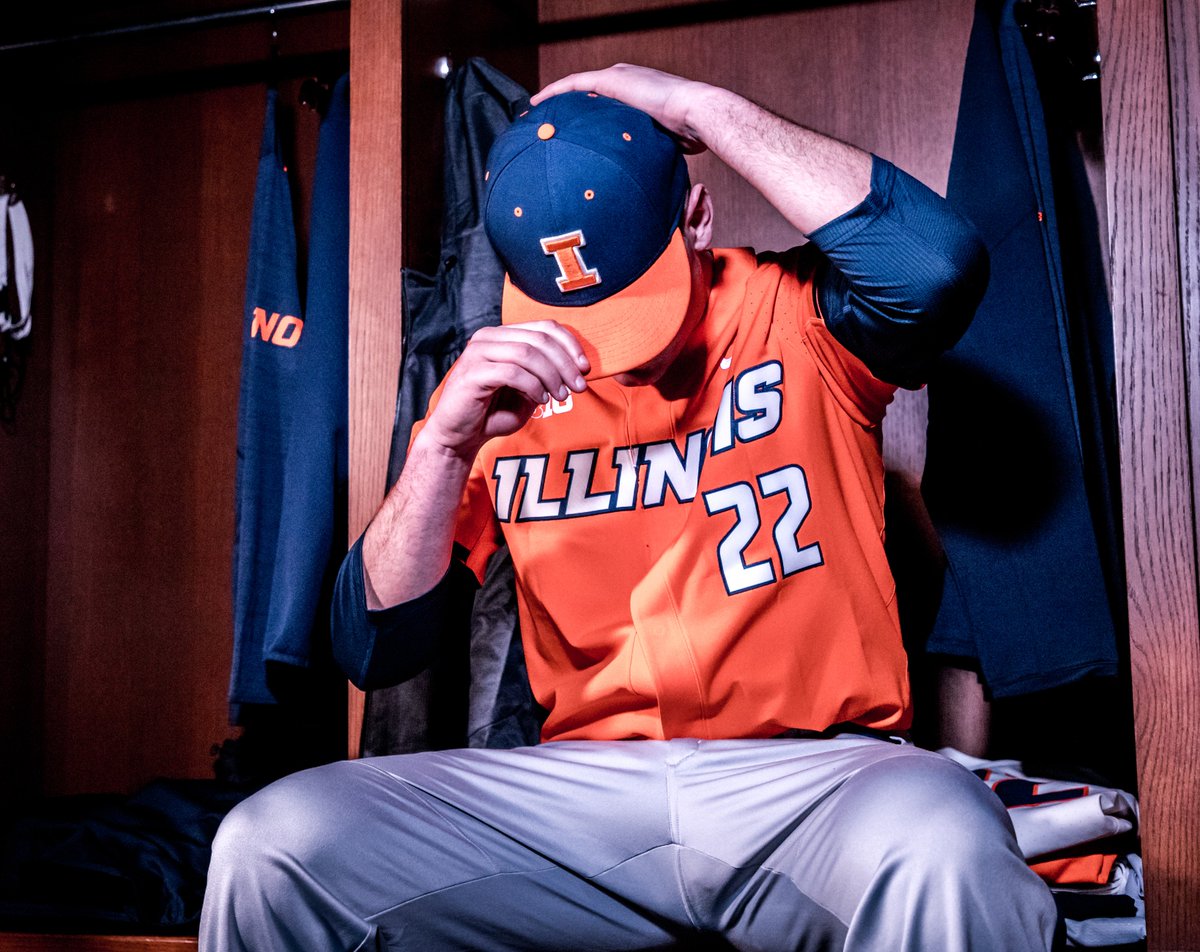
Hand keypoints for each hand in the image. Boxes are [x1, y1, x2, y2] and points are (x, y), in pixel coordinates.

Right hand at [420, 321, 589, 460]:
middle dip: (565, 363)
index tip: (585, 369)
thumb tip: (577, 367)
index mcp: (503, 335)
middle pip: (539, 339)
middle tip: (578, 387)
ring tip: (560, 397)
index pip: (545, 327)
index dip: (570, 345)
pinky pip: (512, 372)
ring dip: (551, 376)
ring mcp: (478, 352)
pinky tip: (540, 400)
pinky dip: (533, 386)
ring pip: (527, 353)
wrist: (460, 436)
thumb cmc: (493, 413)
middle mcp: (489, 337)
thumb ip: (546, 374)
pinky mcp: (472, 372)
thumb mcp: (529, 390)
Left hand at [532, 64, 711, 153]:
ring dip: (554, 99)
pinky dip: (554, 92)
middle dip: (564, 109)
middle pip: (586, 95)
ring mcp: (617, 78)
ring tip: (534, 111)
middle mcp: (624, 83)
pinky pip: (573, 85)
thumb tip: (638, 186)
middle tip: (545, 122)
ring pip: (576, 87)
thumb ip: (645, 156)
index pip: (602, 105)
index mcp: (636, 97)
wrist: (696, 114)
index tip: (568, 131)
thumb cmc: (688, 136)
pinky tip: (537, 103)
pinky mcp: (611, 79)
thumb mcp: (660, 147)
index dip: (583, 118)